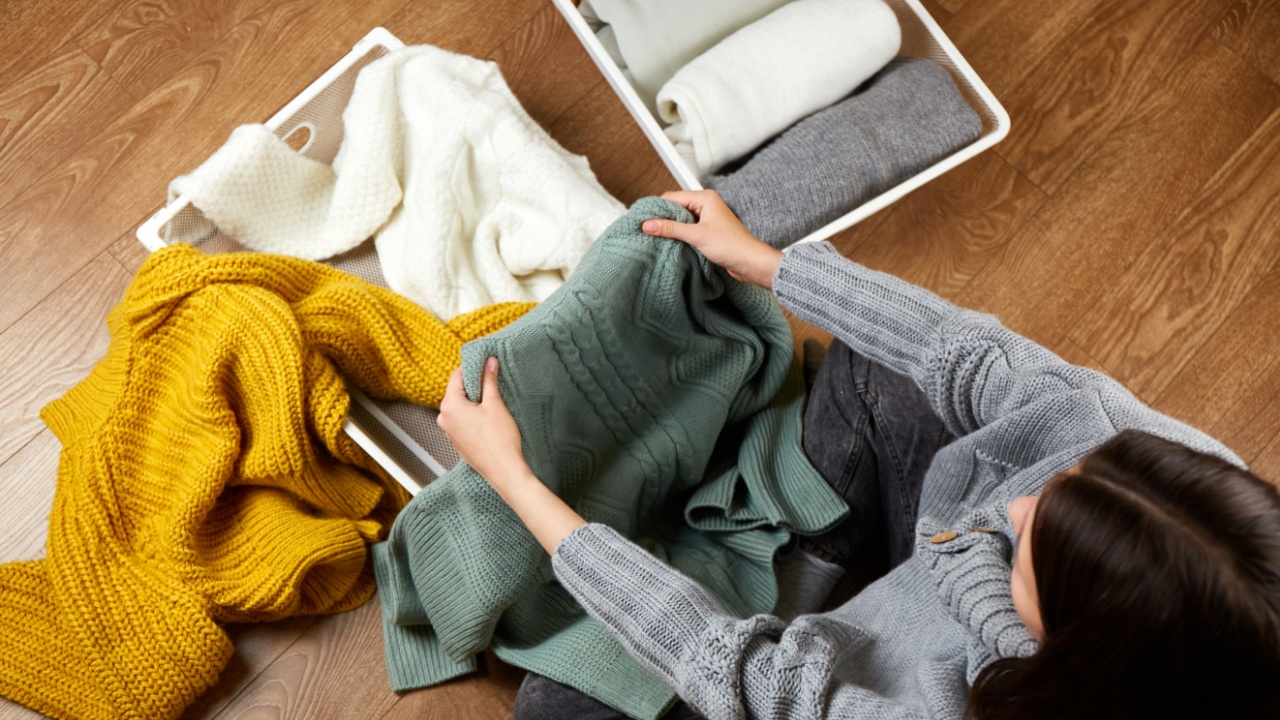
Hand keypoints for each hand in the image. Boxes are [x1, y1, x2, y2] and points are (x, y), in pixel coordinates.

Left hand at [437, 357, 530, 488]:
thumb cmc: (499, 440)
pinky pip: (462, 420)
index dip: (472, 367)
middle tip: (492, 381)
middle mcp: (444, 418)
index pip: (457, 376)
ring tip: (493, 402)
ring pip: (460, 406)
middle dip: (474, 385)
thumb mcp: (495, 404)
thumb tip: (489, 362)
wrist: (503, 470)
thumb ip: (489, 380)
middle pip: (457, 391)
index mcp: (450, 406)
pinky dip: (472, 415)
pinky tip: (488, 418)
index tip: (485, 363)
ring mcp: (449, 431)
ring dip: (474, 401)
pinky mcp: (457, 441)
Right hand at [642, 189, 782, 288]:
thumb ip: (670, 228)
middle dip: (662, 218)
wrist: (750, 262)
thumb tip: (648, 224)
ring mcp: (707, 217)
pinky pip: (688, 228)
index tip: (642, 219)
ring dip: (671, 227)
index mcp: (705, 198)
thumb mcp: (696, 235)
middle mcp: (706, 204)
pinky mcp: (708, 230)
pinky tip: (671, 242)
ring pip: (681, 218)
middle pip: (676, 207)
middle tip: (646, 229)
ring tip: (656, 237)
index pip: (672, 197)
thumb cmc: (731, 246)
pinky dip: (679, 234)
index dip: (657, 208)